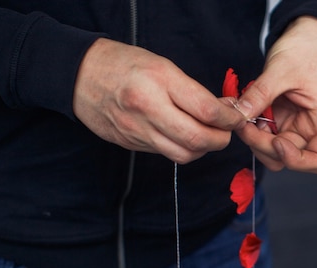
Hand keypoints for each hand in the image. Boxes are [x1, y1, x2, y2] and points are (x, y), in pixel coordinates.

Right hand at [73, 38, 244, 163]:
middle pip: (198, 139)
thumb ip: (194, 91)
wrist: (79, 76)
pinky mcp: (131, 144)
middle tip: (227, 131)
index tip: (237, 116)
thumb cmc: (125, 64)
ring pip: (184, 154)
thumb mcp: (163, 66)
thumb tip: (225, 109)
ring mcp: (138, 130)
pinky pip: (166, 154)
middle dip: (221, 139)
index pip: (206, 110)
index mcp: (159, 81)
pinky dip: (183, 149)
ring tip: (208, 135)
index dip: (230, 118)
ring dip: (203, 149)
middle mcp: (148, 108)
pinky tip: (185, 137)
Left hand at [235, 16, 316, 172]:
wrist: (305, 36)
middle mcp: (311, 128)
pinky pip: (264, 135)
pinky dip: (251, 129)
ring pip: (273, 151)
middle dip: (264, 146)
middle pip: (289, 157)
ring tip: (242, 117)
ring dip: (255, 140)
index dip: (298, 161)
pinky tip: (244, 112)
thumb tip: (240, 115)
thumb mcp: (282, 69)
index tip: (276, 143)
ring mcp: (294, 126)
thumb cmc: (306, 50)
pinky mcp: (280, 120)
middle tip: (244, 124)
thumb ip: (261, 94)